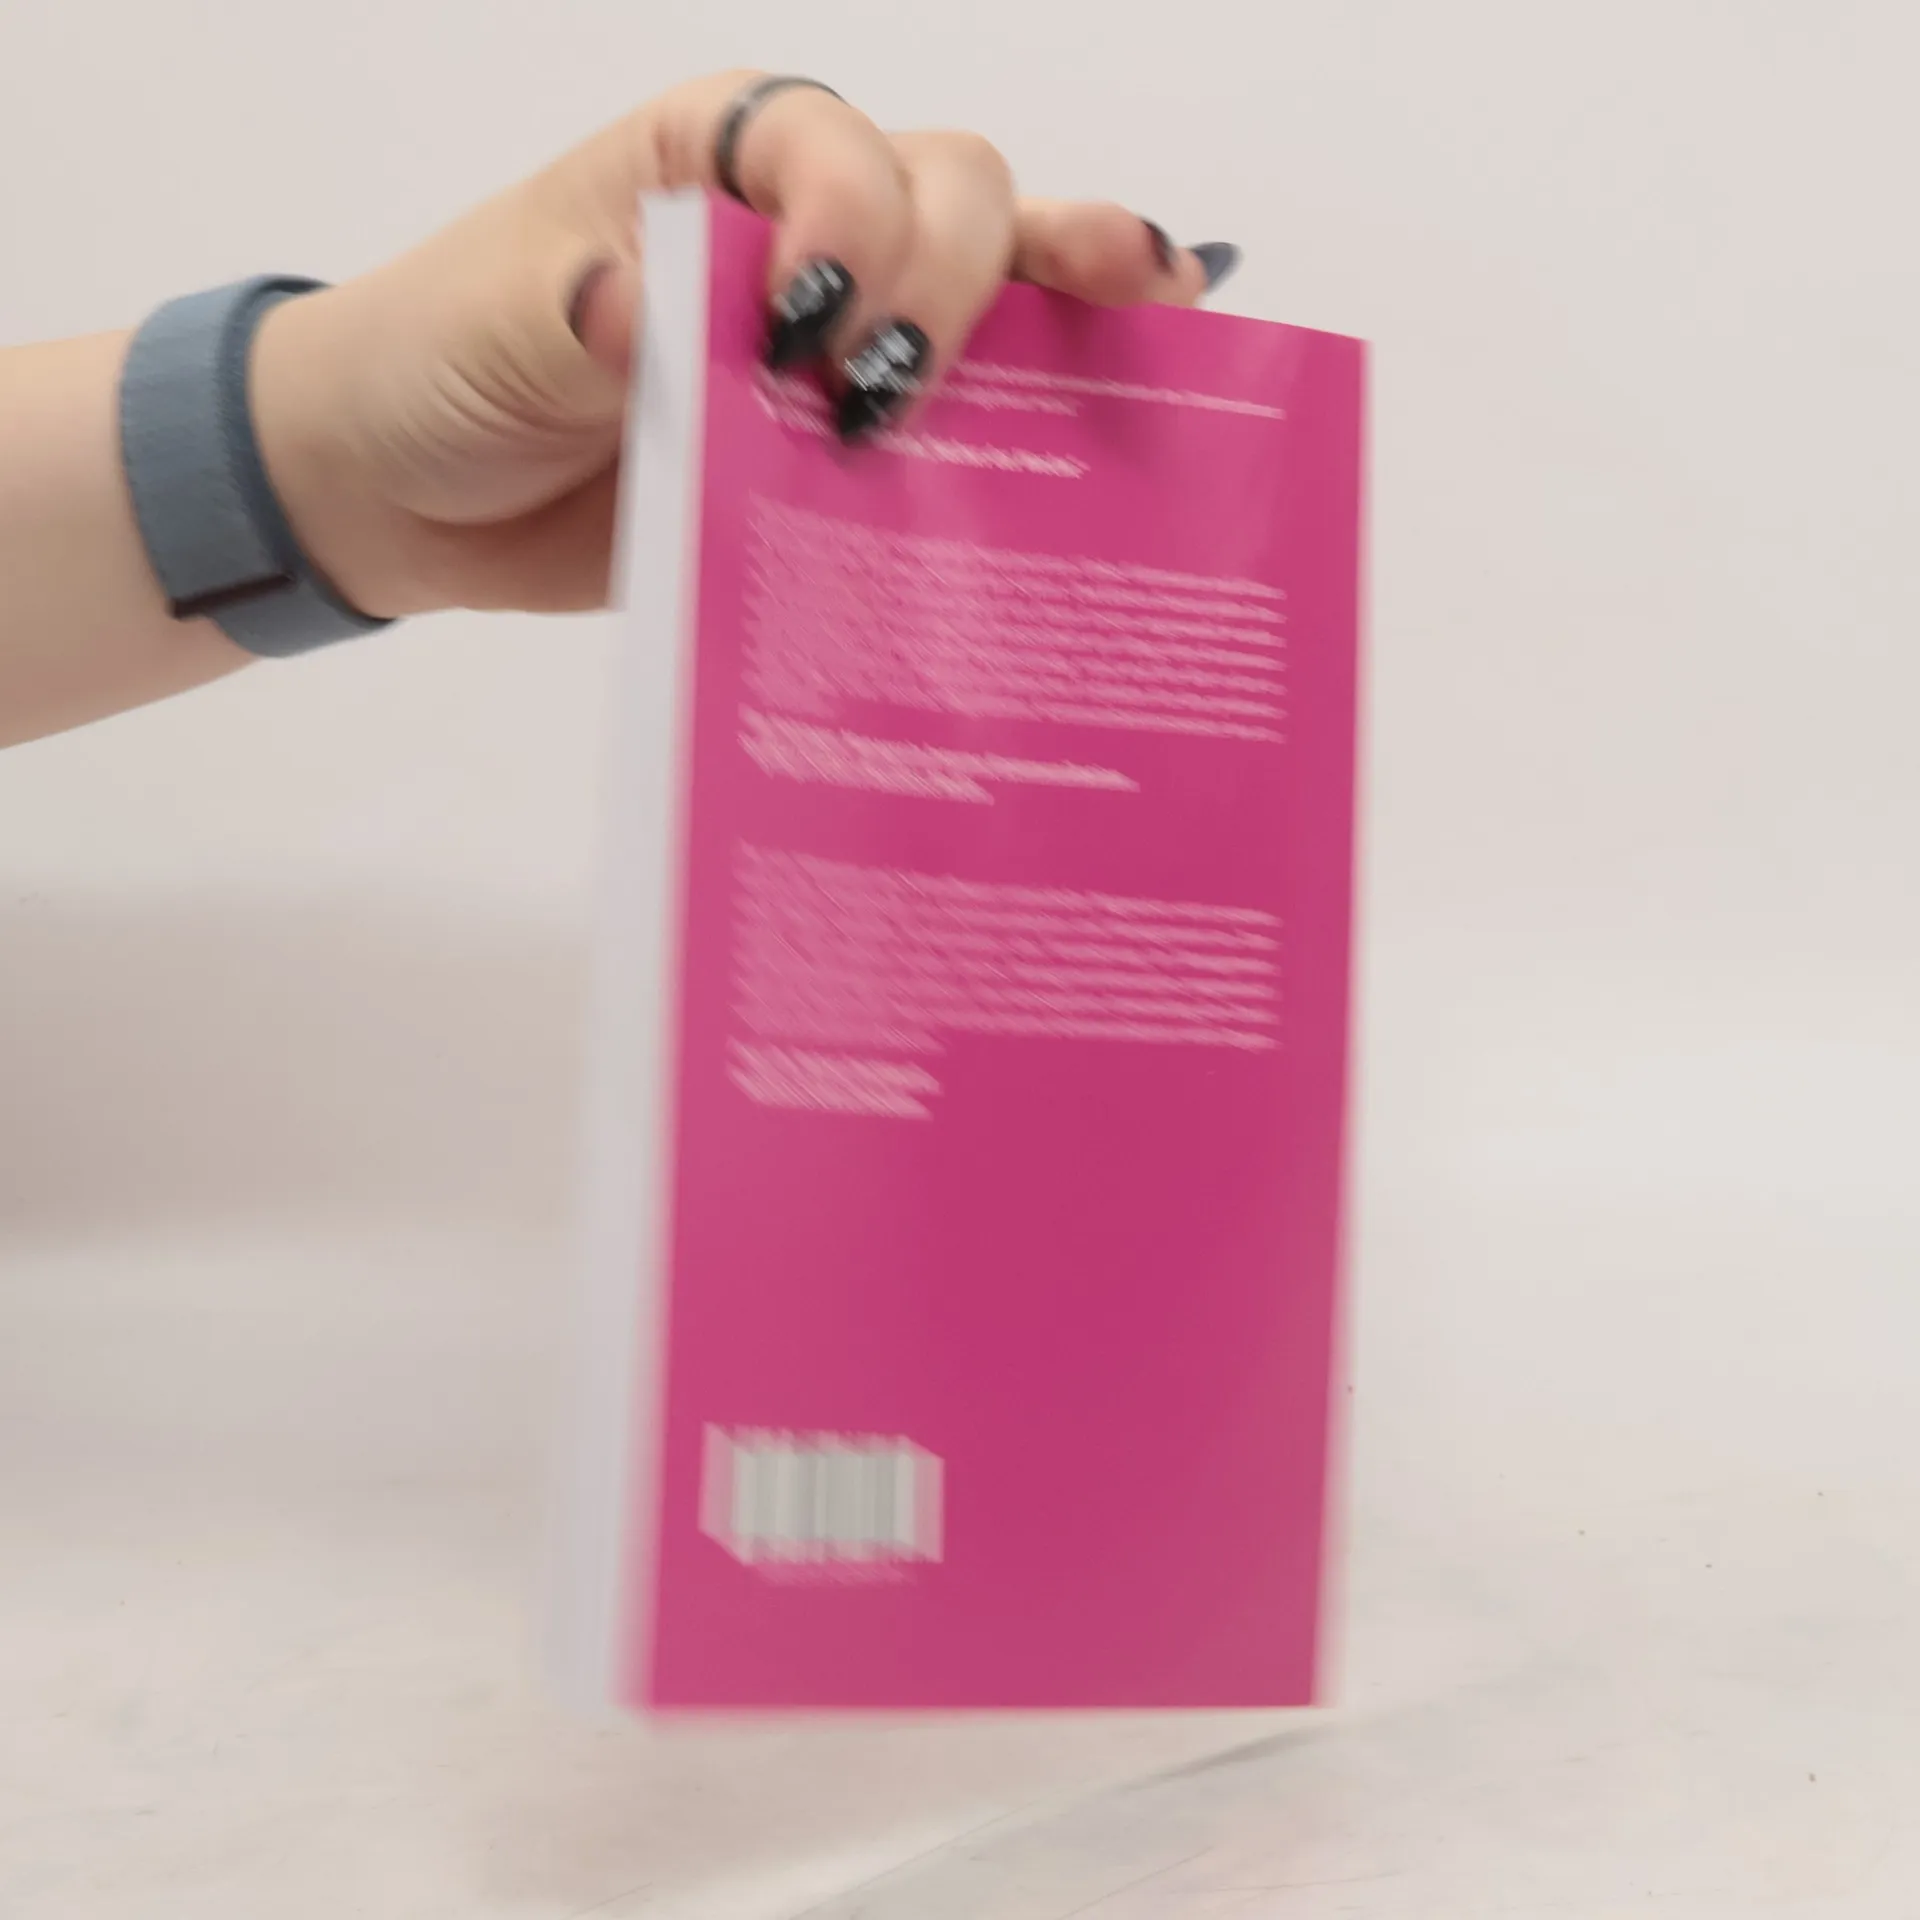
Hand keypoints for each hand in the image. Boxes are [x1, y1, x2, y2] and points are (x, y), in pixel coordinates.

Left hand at [251, 71, 1237, 621]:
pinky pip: (974, 425)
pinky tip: (1122, 407)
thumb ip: (591, 311)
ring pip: (1001, 293)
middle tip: (877, 399)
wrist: (418, 491)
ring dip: (1060, 325)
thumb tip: (645, 320)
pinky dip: (1053, 413)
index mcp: (718, 157)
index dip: (852, 226)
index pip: (837, 147)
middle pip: (955, 200)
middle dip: (954, 287)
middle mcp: (804, 228)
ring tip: (1134, 345)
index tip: (801, 332)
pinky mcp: (854, 448)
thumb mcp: (501, 319)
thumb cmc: (447, 358)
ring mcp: (847, 340)